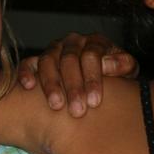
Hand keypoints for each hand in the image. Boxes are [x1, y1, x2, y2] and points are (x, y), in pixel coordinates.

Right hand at [16, 32, 137, 116]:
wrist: (104, 81)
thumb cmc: (115, 77)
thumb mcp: (127, 70)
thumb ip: (122, 65)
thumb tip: (107, 65)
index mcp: (95, 42)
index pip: (92, 56)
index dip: (93, 79)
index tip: (94, 102)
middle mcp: (73, 42)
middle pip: (69, 60)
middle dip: (73, 87)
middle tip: (77, 111)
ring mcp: (54, 50)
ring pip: (48, 61)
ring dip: (51, 83)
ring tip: (56, 106)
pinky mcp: (37, 60)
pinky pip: (28, 63)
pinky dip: (26, 72)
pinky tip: (28, 86)